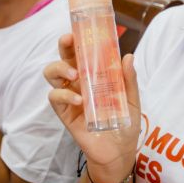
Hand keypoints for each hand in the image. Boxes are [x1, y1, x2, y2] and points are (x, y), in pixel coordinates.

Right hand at [43, 33, 141, 182]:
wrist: (119, 152)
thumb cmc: (125, 124)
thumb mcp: (132, 100)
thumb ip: (129, 80)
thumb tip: (128, 57)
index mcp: (93, 75)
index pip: (81, 52)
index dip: (76, 40)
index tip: (78, 30)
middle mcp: (78, 82)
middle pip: (63, 57)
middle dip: (63, 46)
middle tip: (69, 42)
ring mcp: (69, 97)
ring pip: (52, 74)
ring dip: (60, 69)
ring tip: (74, 75)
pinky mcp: (65, 113)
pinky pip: (55, 98)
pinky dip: (64, 96)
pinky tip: (79, 99)